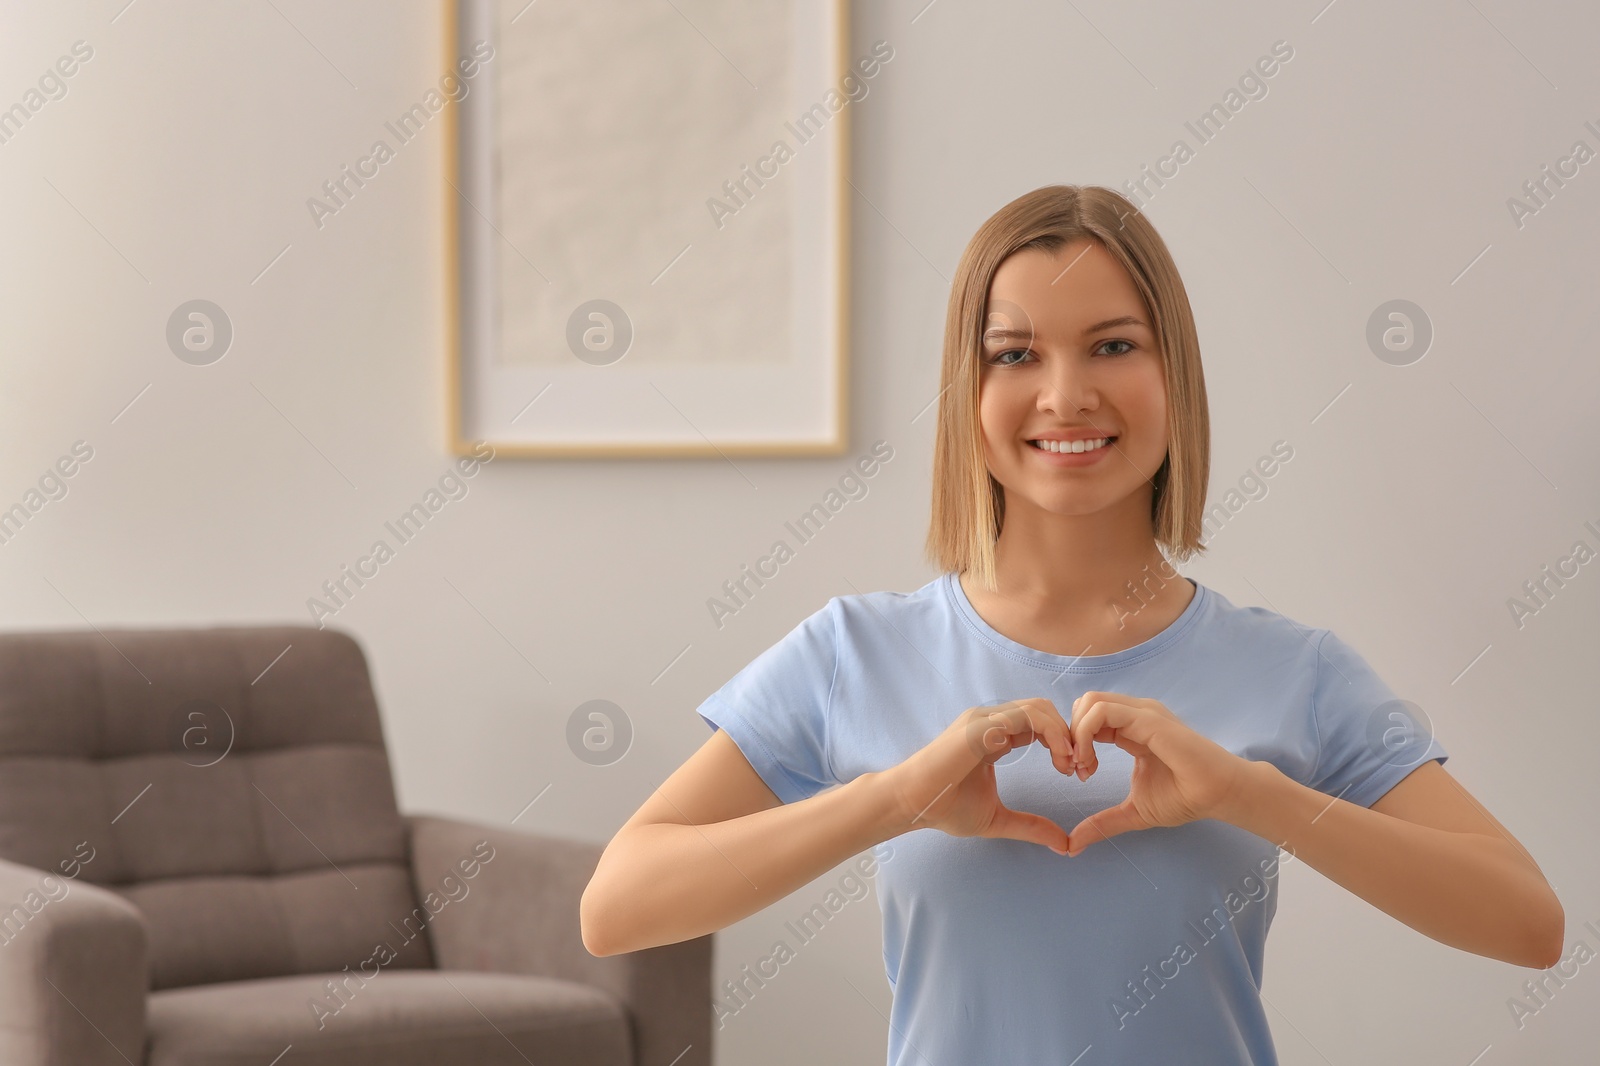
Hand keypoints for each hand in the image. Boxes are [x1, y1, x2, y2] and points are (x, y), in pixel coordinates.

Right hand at [886, 699, 1076, 854]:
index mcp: (995, 736)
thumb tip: (1064, 844)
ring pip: (1038, 708)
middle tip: (1080, 768)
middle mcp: (990, 721)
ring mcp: (984, 720)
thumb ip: (1031, 826)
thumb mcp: (998, 819)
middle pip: (1044, 710)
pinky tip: (1060, 759)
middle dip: (1069, 735)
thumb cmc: (946, 808)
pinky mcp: (981, 725)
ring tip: (1071, 764)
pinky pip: (1025, 716)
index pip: (1039, 724)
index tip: (1075, 772)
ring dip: (1063, 733)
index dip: (1063, 744)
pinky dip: (1051, 732)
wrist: (913, 804)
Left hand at [1063, 691, 1254, 856]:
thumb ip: (1102, 823)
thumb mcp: (1133, 812)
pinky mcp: (1148, 719)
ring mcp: (1142, 713)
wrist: (1219, 795)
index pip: (1088, 718)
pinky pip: (1103, 712)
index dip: (1073, 742)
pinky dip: (1084, 734)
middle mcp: (1134, 714)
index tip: (1076, 774)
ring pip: (1090, 702)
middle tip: (1074, 769)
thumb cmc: (1184, 798)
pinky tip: (1090, 763)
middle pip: (1084, 704)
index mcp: (1130, 728)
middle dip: (1068, 734)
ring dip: (1075, 734)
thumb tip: (1071, 846)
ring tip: (1083, 767)